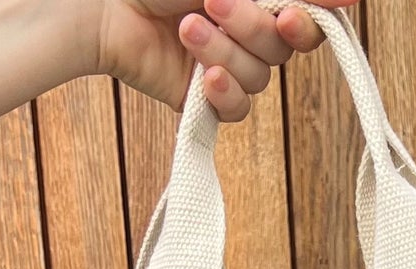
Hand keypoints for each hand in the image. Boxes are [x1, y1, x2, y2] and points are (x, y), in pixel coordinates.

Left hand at [97, 0, 355, 121]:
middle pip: (286, 47)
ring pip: (259, 77)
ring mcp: (231, 65)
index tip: (291, 16)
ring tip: (183, 27)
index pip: (311, 17)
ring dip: (222, 50)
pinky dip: (222, 92)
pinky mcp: (206, 98)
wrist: (103, 2)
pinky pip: (237, 111)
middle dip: (251, 25)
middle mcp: (252, 31)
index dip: (312, 20)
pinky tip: (200, 75)